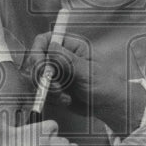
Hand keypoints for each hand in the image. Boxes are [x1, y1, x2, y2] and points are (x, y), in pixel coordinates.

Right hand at [22, 32, 144, 135]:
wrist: (108, 106)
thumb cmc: (105, 85)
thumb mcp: (87, 72)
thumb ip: (68, 60)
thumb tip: (51, 46)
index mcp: (72, 46)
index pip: (46, 39)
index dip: (38, 50)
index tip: (39, 65)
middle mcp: (61, 57)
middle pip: (37, 58)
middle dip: (42, 74)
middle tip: (55, 85)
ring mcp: (57, 72)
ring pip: (37, 77)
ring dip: (48, 89)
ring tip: (64, 95)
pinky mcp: (55, 87)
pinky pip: (43, 91)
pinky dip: (53, 98)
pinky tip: (67, 100)